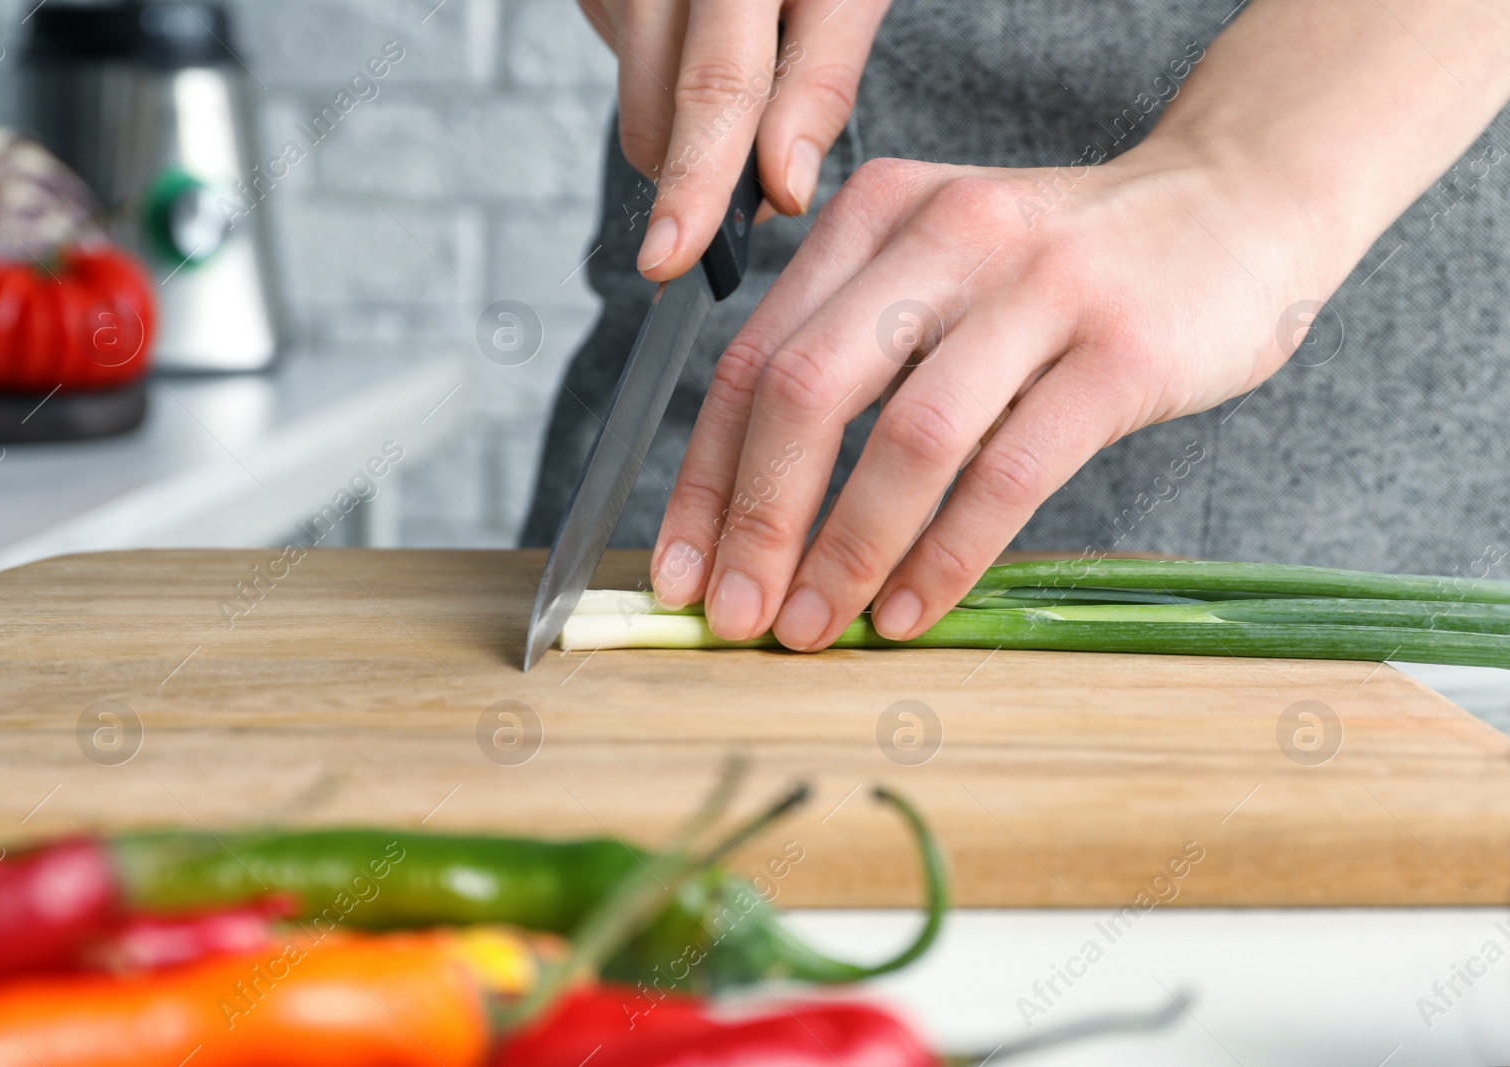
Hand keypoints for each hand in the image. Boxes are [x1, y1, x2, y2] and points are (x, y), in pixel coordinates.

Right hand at [577, 0, 891, 276]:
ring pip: (635, 99)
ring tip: (739, 61)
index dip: (695, 182)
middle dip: (692, 180)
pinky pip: (621, 58)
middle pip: (658, 111)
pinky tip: (696, 29)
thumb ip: (820, 82)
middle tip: (736, 202)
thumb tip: (782, 189)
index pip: (716, 86)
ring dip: (680, 124)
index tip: (673, 258)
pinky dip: (660, 73)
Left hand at [648, 144, 1335, 647]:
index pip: (751, 357)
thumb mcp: (942, 263)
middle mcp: (943, 235)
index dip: (704, 476)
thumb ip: (856, 344)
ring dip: (845, 551)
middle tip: (734, 616)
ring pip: (908, 438)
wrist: (1237, 204)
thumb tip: (758, 504)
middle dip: (756, 521)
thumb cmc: (1067, 266)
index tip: (680, 570)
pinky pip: (1009, 472)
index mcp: (876, 215)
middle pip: (806, 391)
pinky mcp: (1119, 351)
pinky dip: (947, 556)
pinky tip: (910, 612)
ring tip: (814, 629)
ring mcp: (1037, 289)